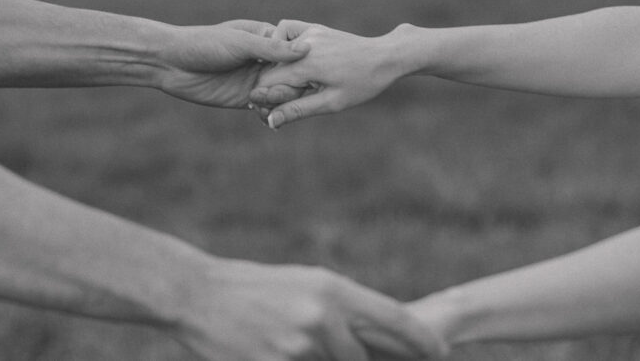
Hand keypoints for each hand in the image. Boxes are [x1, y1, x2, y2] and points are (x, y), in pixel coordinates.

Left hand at [156, 20, 309, 108]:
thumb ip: (272, 49)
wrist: (171, 62)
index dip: (305, 63)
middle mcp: (263, 59)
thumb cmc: (204, 43)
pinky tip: (268, 117)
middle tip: (292, 94)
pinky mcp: (243, 98)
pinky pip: (264, 107)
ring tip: (277, 106)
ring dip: (282, 101)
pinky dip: (269, 112)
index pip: (295, 51)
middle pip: (291, 75)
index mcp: (264, 38)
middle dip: (294, 86)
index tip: (311, 73)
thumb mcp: (240, 43)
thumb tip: (307, 49)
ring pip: (280, 93)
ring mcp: (254, 80)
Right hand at [173, 259, 447, 359]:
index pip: (397, 320)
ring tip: (301, 343)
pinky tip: (280, 352)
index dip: (425, 342)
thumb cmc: (253, 286)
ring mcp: (298, 349)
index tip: (442, 352)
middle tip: (378, 355)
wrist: (197, 294)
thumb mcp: (303, 284)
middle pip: (366, 359)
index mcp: (332, 289)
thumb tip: (377, 333)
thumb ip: (340, 308)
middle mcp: (322, 318)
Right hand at [249, 20, 401, 128]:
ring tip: (296, 82)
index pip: (266, 84)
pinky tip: (294, 59)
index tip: (274, 112)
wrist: (385, 57)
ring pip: (274, 50)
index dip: (266, 100)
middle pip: (268, 68)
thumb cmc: (362, 83)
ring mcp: (308, 32)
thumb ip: (298, 110)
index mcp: (306, 65)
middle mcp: (303, 45)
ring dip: (277, 67)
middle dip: (271, 87)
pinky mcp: (313, 27)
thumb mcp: (332, 102)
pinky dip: (282, 44)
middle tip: (291, 100)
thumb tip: (270, 121)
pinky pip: (285, 30)